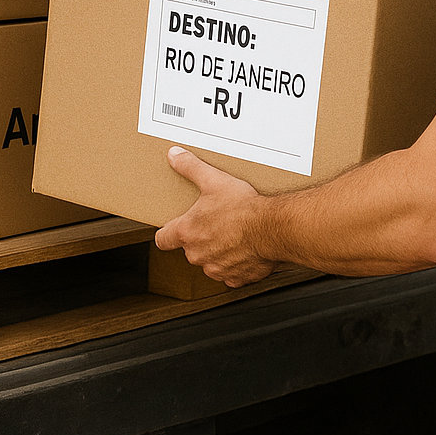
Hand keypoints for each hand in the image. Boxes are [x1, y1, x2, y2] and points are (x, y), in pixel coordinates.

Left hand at [155, 146, 276, 286]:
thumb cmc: (243, 207)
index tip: (173, 228)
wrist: (272, 228)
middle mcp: (197, 255)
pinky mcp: (235, 278)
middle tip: (216, 222)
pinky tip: (246, 249)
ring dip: (218, 252)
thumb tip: (174, 155)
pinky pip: (231, 273)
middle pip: (190, 249)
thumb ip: (190, 167)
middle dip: (201, 238)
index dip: (167, 233)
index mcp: (187, 233)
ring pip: (210, 262)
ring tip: (234, 234)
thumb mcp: (214, 180)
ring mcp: (216, 268)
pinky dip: (237, 264)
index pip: (163, 239)